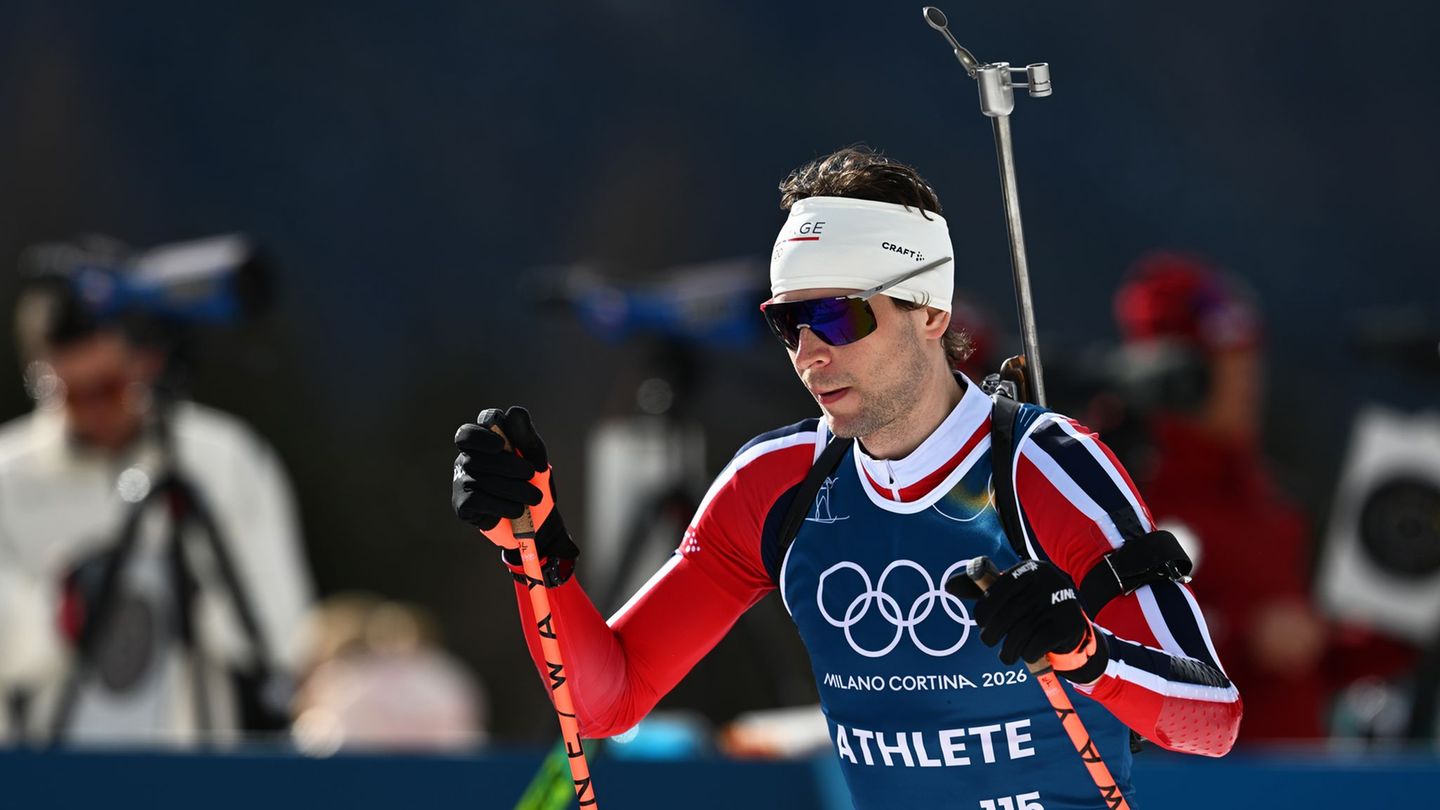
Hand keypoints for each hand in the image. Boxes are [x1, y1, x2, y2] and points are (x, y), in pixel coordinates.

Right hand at [452, 406, 577, 564]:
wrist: (537, 518)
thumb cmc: (532, 479)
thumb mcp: (534, 455)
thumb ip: (525, 434)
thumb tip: (514, 411)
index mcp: (482, 442)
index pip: (468, 433)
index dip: (480, 437)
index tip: (500, 445)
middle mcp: (466, 458)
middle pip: (478, 458)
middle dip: (509, 466)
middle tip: (531, 474)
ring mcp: (461, 481)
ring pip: (481, 480)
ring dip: (513, 489)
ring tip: (534, 497)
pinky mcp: (462, 504)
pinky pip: (478, 500)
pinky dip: (502, 505)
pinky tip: (517, 509)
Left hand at [950, 559, 1107, 682]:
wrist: (1070, 623)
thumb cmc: (1028, 605)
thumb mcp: (1005, 591)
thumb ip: (977, 587)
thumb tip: (947, 586)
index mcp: (1029, 569)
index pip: (997, 590)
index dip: (983, 610)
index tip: (980, 622)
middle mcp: (1047, 581)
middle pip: (1007, 615)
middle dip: (991, 634)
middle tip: (989, 641)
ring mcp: (1060, 602)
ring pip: (1020, 633)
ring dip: (1008, 650)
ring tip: (1006, 655)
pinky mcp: (1069, 624)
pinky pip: (1037, 644)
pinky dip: (1027, 654)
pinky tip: (1025, 654)